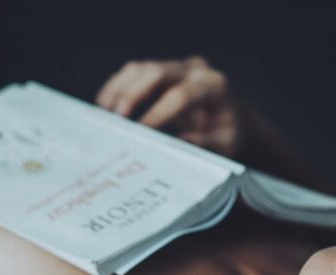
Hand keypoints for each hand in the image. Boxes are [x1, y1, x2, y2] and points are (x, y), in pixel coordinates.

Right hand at [95, 56, 243, 156]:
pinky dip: (117, 88)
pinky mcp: (161, 72)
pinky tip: (105, 108)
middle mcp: (194, 71)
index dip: (160, 112)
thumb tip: (182, 142)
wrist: (230, 119)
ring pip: (141, 69)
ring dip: (119, 90)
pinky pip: (134, 73)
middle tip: (117, 119)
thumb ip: (208, 144)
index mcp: (214, 86)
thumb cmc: (228, 134)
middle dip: (134, 94)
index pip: (183, 95)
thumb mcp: (227, 145)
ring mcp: (175, 68)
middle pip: (158, 72)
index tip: (142, 131)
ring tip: (105, 115)